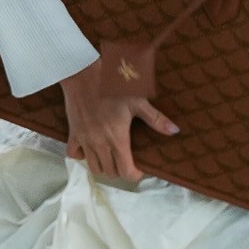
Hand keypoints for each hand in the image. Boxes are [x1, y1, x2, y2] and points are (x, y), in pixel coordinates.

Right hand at [61, 57, 177, 182]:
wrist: (83, 74)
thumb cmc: (112, 86)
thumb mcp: (137, 101)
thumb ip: (155, 119)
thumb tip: (175, 131)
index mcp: (117, 138)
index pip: (126, 171)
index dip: (135, 175)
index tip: (140, 169)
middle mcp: (100, 143)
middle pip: (110, 172)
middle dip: (121, 171)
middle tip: (128, 161)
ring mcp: (85, 140)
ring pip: (93, 167)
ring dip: (103, 166)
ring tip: (111, 157)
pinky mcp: (73, 134)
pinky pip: (74, 155)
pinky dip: (82, 156)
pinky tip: (91, 148)